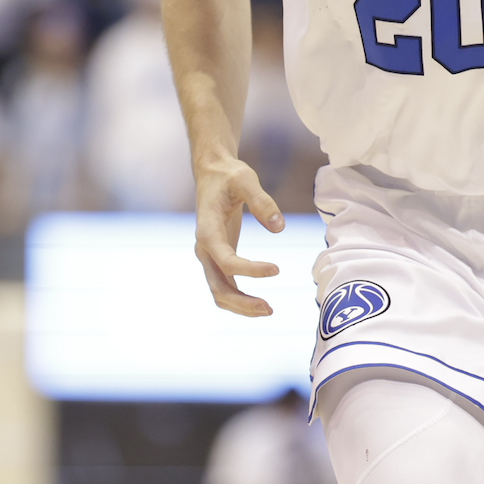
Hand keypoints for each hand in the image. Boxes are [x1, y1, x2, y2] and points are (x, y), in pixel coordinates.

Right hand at [193, 155, 283, 316]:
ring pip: (219, 292)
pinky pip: (225, 286)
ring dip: (241, 306)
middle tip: (270, 308)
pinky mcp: (218, 257)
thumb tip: (279, 228)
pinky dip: (240, 299)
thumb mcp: (246, 179)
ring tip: (268, 310)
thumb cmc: (229, 175)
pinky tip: (259, 303)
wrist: (212, 173)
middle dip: (242, 302)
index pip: (226, 260)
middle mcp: (205, 248)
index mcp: (207, 230)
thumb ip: (262, 202)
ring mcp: (209, 255)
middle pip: (217, 286)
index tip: (276, 269)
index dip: (249, 269)